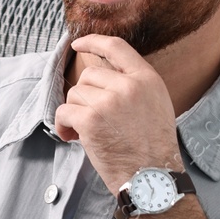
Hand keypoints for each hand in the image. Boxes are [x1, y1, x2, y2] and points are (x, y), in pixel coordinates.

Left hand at [54, 35, 180, 194]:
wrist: (151, 177)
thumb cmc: (152, 147)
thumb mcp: (156, 104)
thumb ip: (133, 85)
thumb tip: (101, 77)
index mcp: (146, 78)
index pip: (116, 47)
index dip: (93, 41)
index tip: (78, 43)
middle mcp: (128, 85)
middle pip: (89, 75)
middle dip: (85, 97)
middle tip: (92, 120)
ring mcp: (109, 102)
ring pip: (74, 93)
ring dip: (74, 113)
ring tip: (86, 132)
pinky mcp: (91, 119)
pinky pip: (64, 112)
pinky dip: (63, 125)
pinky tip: (72, 137)